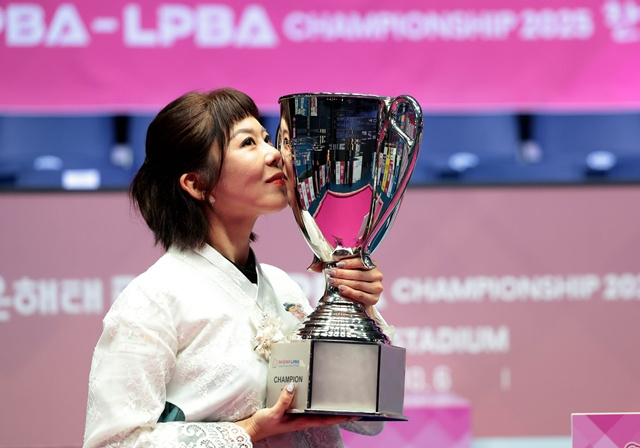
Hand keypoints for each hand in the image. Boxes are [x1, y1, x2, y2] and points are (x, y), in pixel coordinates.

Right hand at [236, 383, 353, 441]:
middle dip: (339, 413)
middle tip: (352, 406)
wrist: (253, 428)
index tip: (354, 415)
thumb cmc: (263, 424)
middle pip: (325, 416)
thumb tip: (293, 386)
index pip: (325, 420)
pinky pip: (306, 406)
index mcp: (301, 422)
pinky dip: (314, 402)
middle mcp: (302, 419)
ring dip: (328, 408)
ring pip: (317, 412)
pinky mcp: (291, 411)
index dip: (340, 418)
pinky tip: (316, 396)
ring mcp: (297, 416)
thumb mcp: (273, 412)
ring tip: (339, 400)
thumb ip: (284, 400)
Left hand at [325, 257, 383, 314]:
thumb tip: (315, 267)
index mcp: (372, 264)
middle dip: (342, 273)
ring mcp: (377, 288)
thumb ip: (336, 267)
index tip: (337, 264)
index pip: (362, 261)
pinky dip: (350, 292)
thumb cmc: (353, 282)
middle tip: (331, 273)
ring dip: (344, 282)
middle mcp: (377, 275)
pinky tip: (341, 289)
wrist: (361, 299)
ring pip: (358, 284)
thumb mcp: (346, 272)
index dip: (349, 262)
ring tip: (333, 281)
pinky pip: (360, 295)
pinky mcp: (374, 299)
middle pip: (359, 274)